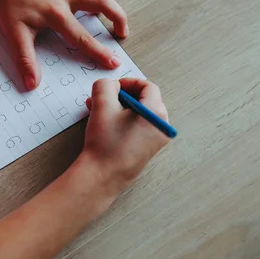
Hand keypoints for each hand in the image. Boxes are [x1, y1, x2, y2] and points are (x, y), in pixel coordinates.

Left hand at [0, 0, 127, 89]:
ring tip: (114, 15)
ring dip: (112, 0)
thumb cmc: (9, 7)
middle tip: (121, 34)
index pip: (83, 37)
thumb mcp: (15, 35)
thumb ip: (26, 60)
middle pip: (102, 3)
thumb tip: (32, 84)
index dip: (100, 52)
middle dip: (118, 18)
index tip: (114, 62)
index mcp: (55, 15)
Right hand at [76, 78, 169, 198]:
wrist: (102, 176)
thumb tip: (111, 85)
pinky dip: (123, 121)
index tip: (113, 86)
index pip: (147, 86)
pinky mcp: (148, 149)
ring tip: (98, 110)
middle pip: (144, 99)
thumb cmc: (106, 144)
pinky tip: (104, 123)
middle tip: (104, 98)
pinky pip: (138, 126)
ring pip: (139, 113)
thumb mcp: (102, 105)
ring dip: (118, 108)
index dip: (128, 82)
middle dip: (121, 96)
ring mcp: (156, 139)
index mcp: (156, 112)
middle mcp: (162, 125)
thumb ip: (106, 85)